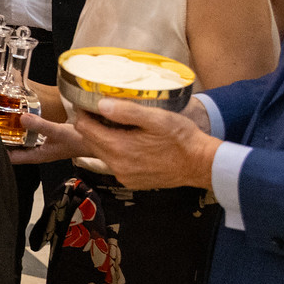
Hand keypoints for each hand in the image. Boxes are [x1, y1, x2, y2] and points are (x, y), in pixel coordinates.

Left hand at [7, 111, 88, 164]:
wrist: (97, 140)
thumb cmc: (79, 141)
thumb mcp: (58, 132)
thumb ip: (40, 125)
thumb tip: (22, 118)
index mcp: (37, 156)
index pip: (12, 158)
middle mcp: (38, 153)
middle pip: (14, 150)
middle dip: (3, 140)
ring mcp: (42, 147)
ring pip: (22, 143)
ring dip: (13, 134)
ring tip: (2, 121)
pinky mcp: (47, 140)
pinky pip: (30, 136)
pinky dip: (24, 130)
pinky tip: (21, 119)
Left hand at [72, 99, 219, 189]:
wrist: (200, 164)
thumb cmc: (181, 139)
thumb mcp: (156, 118)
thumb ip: (127, 111)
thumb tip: (101, 104)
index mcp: (118, 147)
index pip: (84, 128)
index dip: (83, 113)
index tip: (88, 103)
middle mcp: (116, 165)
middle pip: (90, 141)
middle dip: (91, 124)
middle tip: (101, 109)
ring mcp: (123, 175)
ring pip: (101, 152)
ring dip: (104, 138)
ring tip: (117, 123)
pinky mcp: (131, 181)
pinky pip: (114, 163)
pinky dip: (116, 151)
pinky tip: (129, 141)